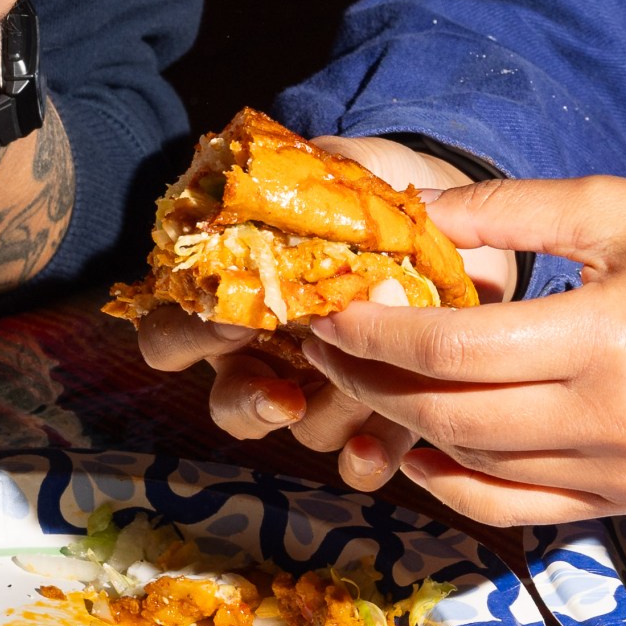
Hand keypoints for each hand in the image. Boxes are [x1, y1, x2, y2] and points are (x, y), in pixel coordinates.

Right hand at [129, 136, 515, 490]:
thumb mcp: (340, 166)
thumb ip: (307, 170)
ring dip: (331, 412)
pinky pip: (361, 457)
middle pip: (229, 406)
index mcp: (237, 301)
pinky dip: (365, 459)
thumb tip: (281, 166)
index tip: (232, 317)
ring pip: (303, 430)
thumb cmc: (377, 192)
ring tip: (371, 377)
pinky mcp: (386, 410)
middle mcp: (269, 357)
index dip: (187, 336)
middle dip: (251, 403)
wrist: (455, 221)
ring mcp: (325, 390)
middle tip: (282, 393)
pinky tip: (375, 448)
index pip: (171, 336)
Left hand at [291, 177, 625, 529]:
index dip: (374, 331)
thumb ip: (510, 212)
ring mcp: (621, 472)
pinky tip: (419, 445)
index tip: (325, 305)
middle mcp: (610, 421)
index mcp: (610, 338)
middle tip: (320, 340)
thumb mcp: (622, 207)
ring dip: (403, 426)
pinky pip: (517, 508)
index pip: (454, 348)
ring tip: (360, 379)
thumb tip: (410, 212)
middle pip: (448, 414)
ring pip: (474, 468)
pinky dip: (457, 484)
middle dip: (369, 378)